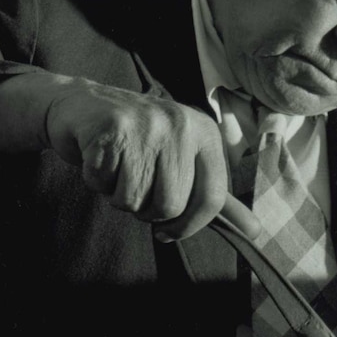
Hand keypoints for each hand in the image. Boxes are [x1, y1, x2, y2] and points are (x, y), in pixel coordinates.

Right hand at [44, 81, 258, 240]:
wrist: (82, 105)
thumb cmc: (138, 141)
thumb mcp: (184, 162)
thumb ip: (215, 197)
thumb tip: (255, 231)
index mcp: (205, 133)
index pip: (212, 198)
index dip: (188, 226)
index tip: (168, 232)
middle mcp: (181, 124)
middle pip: (169, 206)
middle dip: (145, 210)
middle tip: (135, 185)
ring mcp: (145, 125)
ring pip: (133, 201)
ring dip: (117, 196)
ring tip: (118, 167)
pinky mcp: (110, 129)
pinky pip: (102, 185)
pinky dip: (95, 181)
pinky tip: (99, 157)